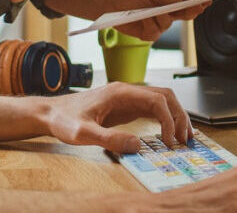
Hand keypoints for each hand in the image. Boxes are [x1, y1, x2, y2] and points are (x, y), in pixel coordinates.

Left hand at [43, 82, 192, 152]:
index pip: (156, 99)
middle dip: (179, 116)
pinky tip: (167, 134)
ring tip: (183, 138)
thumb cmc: (63, 119)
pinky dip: (164, 120)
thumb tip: (136, 144)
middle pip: (164, 96)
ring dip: (174, 116)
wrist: (51, 113)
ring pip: (161, 101)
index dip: (168, 119)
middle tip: (186, 139)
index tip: (169, 139)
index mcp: (120, 92)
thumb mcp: (83, 133)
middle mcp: (127, 91)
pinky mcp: (125, 107)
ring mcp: (127, 98)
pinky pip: (151, 109)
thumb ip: (108, 139)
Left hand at [109, 0, 209, 40]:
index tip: (207, 2)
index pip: (187, 3)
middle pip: (183, 15)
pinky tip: (142, 19)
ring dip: (159, 17)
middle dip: (189, 11)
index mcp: (169, 0)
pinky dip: (148, 25)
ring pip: (167, 24)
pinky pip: (154, 33)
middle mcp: (166, 13)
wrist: (110, 3)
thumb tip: (184, 0)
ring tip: (149, 11)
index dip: (198, 3)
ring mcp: (158, 25)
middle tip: (195, 8)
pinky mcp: (148, 34)